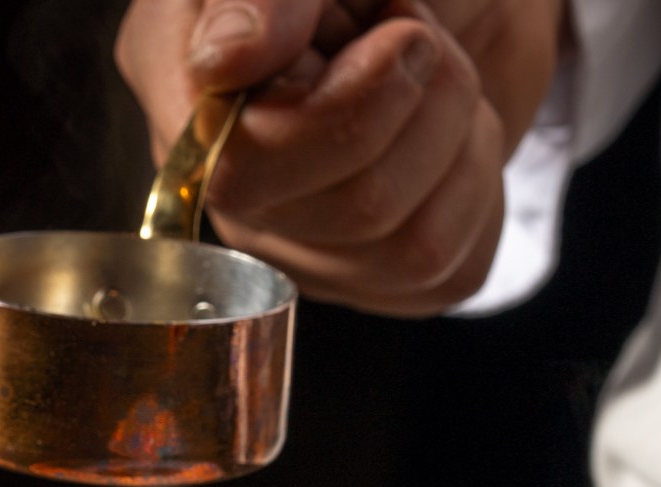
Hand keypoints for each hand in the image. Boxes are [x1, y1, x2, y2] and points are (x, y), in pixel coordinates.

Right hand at [115, 0, 559, 314]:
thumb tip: (223, 64)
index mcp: (184, 83)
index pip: (240, 169)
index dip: (341, 117)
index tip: (400, 33)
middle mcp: (226, 182)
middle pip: (346, 211)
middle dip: (418, 107)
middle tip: (418, 36)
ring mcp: (296, 243)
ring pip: (408, 248)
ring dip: (456, 138)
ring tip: (438, 77)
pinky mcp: (375, 278)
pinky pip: (446, 268)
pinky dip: (476, 185)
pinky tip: (450, 137)